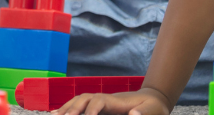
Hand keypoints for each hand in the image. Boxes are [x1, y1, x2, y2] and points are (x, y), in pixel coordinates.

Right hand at [55, 88, 172, 114]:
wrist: (154, 98)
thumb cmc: (155, 107)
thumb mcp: (154, 110)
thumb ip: (145, 113)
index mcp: (115, 101)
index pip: (97, 101)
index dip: (90, 110)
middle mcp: (105, 99)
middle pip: (83, 99)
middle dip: (72, 107)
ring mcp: (101, 102)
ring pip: (79, 101)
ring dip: (67, 107)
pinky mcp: (101, 107)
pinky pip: (81, 106)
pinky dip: (69, 108)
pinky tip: (58, 113)